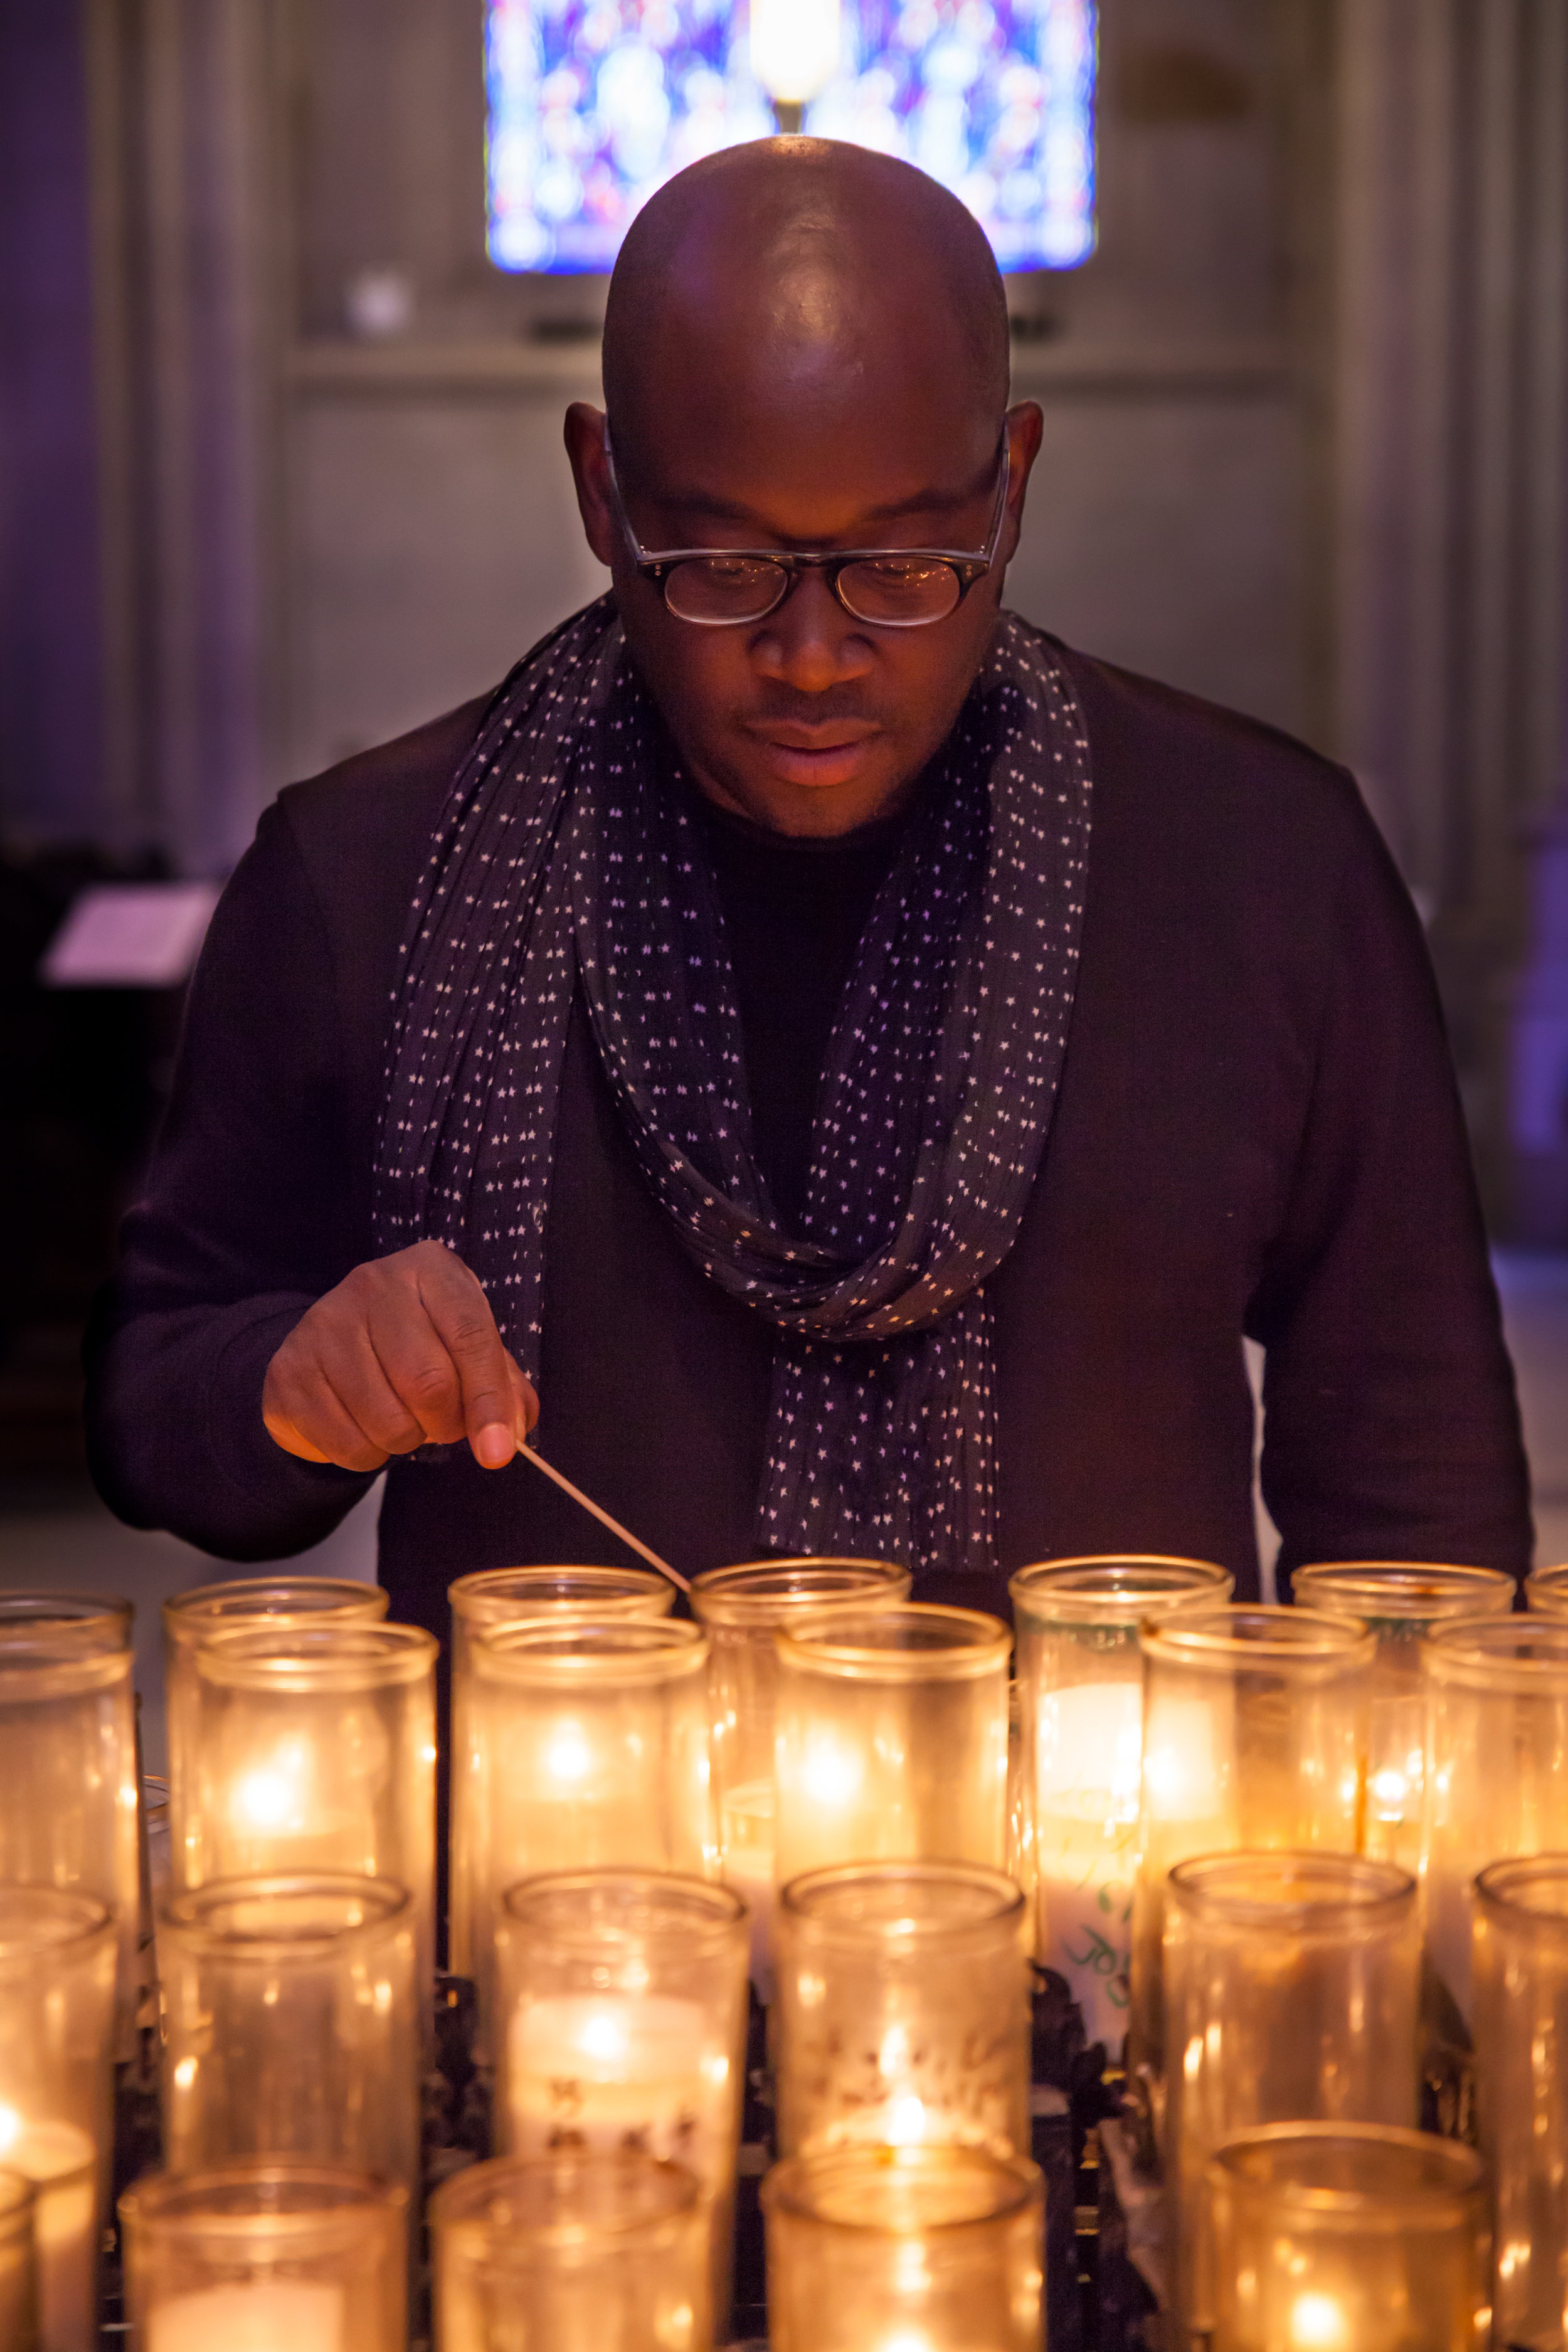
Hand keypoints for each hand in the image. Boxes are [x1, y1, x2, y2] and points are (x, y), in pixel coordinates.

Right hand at [263, 1240, 538, 1472]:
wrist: (332, 1345)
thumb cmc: (417, 1343)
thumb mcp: (465, 1348)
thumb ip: (500, 1386)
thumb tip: (510, 1433)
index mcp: (428, 1268)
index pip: (470, 1337)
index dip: (488, 1401)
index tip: (498, 1453)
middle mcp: (373, 1284)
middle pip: (428, 1383)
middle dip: (445, 1424)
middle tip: (442, 1425)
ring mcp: (323, 1324)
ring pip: (387, 1421)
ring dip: (405, 1441)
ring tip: (401, 1419)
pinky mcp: (288, 1369)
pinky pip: (345, 1444)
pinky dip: (367, 1454)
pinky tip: (363, 1427)